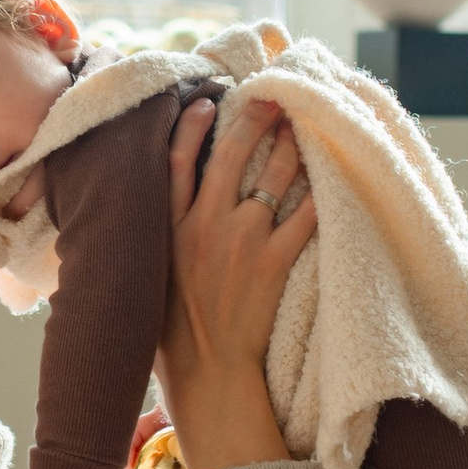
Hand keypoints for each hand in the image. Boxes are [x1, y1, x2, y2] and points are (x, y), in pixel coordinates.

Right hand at [157, 96, 314, 468]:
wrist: (206, 370)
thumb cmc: (169, 332)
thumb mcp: (145, 276)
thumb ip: (150, 240)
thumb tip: (138, 220)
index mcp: (167, 227)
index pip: (177, 161)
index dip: (192, 126)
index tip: (207, 102)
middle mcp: (203, 225)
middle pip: (232, 155)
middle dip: (255, 119)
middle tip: (273, 98)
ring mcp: (241, 241)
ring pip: (273, 177)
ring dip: (291, 147)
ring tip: (303, 129)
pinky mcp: (273, 262)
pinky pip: (304, 216)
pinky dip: (319, 195)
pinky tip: (329, 177)